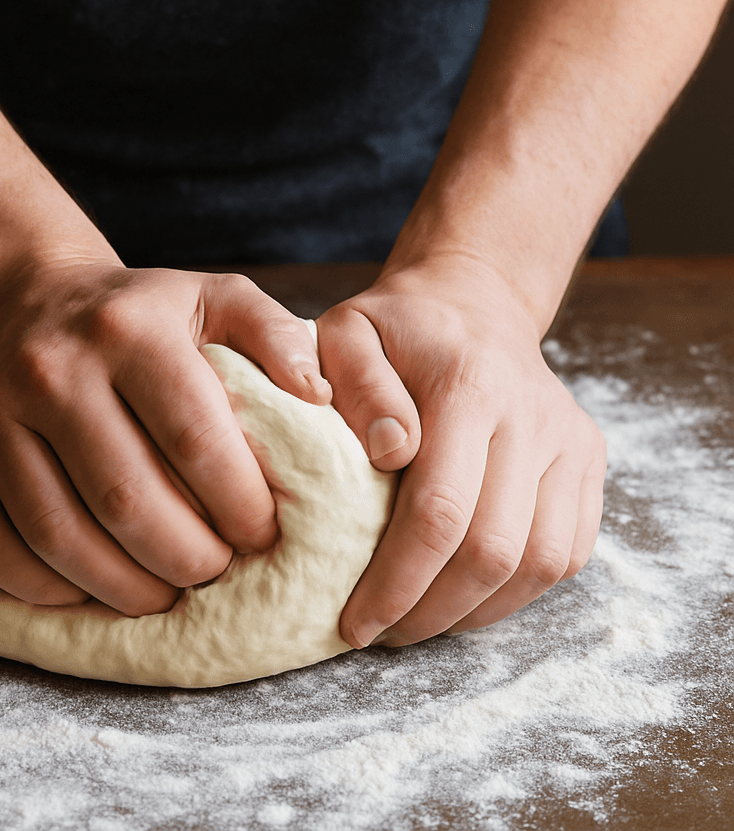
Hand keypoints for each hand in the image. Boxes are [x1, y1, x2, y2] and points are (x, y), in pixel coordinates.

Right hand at [0, 259, 330, 616]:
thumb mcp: (214, 297)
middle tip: (215, 575)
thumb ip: (276, 334)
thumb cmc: (137, 314)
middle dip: (186, 559)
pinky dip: (37, 586)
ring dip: (119, 586)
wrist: (24, 297)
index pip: (195, 438)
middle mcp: (51, 368)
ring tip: (162, 596)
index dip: (240, 504)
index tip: (265, 537)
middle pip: (126, 497)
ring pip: (57, 532)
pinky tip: (82, 593)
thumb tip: (320, 397)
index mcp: (129, 330)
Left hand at [316, 254, 604, 648]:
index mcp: (470, 386)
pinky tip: (465, 596)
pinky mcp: (589, 462)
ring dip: (474, 612)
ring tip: (417, 621)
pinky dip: (515, 593)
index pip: (440, 511)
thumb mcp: (348, 332)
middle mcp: (533, 417)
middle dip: (430, 611)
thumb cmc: (396, 328)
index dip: (396, 582)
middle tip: (379, 633)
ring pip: (537, 564)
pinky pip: (567, 555)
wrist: (473, 303)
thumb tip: (389, 454)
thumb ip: (356, 384)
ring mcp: (570, 442)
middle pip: (492, 551)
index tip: (354, 622)